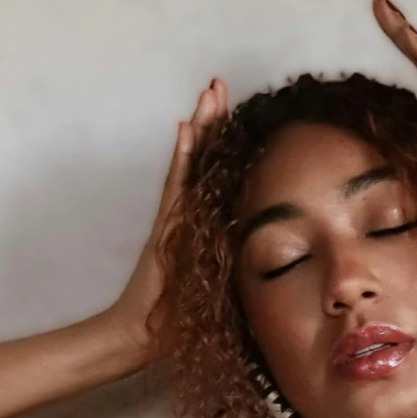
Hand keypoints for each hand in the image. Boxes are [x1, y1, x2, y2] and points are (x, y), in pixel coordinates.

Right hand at [112, 77, 228, 360]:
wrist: (141, 335)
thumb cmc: (179, 321)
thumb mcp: (221, 287)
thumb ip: (236, 268)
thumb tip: (275, 261)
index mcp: (202, 224)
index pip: (215, 172)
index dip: (224, 140)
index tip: (235, 108)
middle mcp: (187, 214)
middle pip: (202, 157)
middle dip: (211, 119)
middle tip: (218, 83)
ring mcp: (175, 218)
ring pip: (191, 164)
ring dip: (201, 127)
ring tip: (208, 93)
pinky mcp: (168, 228)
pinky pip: (177, 185)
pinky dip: (184, 158)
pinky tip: (187, 130)